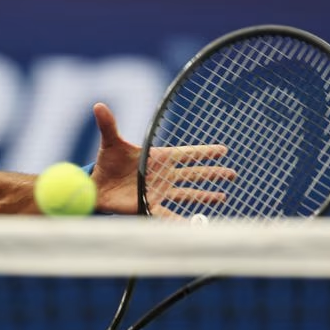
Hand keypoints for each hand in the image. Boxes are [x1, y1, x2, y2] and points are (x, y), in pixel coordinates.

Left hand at [90, 103, 234, 215]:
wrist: (97, 185)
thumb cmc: (107, 161)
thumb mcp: (110, 142)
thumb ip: (108, 125)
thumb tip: (98, 105)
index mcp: (157, 157)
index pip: (186, 154)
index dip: (204, 152)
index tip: (223, 150)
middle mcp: (163, 175)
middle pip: (193, 174)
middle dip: (213, 174)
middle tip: (232, 174)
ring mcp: (159, 191)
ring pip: (188, 193)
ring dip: (205, 196)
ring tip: (223, 197)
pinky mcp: (150, 205)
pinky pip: (169, 214)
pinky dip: (182, 221)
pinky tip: (196, 224)